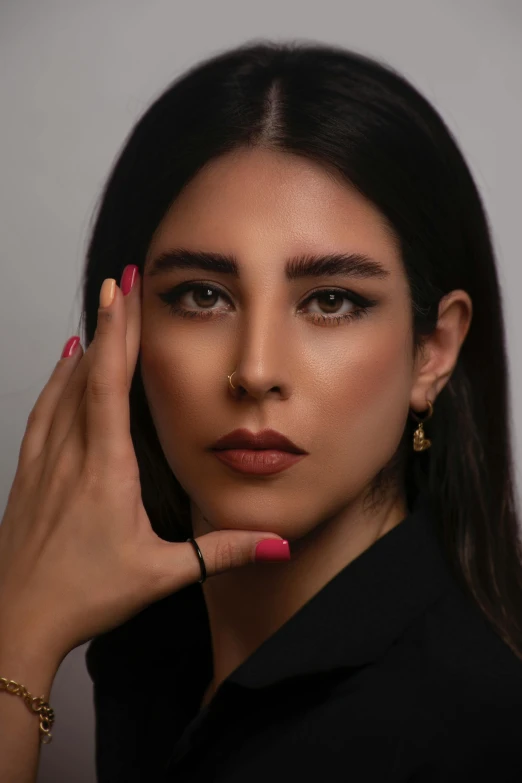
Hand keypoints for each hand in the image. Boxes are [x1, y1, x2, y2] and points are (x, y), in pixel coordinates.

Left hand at [0, 267, 286, 664]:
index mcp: (106, 471)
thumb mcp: (161, 574)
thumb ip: (222, 554)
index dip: (120, 335)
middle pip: (88, 374)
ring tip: (100, 314)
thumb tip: (276, 542)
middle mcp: (71, 456)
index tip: (125, 294)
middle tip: (121, 283)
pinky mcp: (28, 476)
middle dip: (108, 325)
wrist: (16, 620)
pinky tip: (60, 367)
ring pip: (62, 389)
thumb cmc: (84, 597)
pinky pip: (41, 414)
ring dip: (83, 348)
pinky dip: (54, 382)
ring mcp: (44, 463)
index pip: (110, 386)